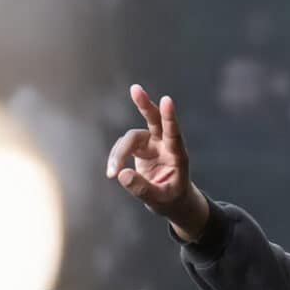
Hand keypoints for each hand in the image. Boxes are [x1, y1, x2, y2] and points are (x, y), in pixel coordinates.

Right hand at [107, 85, 207, 238]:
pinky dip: (116, 158)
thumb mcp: (159, 199)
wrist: (171, 200)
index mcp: (177, 156)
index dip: (170, 117)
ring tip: (112, 174)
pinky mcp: (140, 148)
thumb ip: (142, 189)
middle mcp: (165, 145)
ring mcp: (152, 144)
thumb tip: (121, 174)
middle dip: (145, 104)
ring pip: (131, 138)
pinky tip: (114, 173)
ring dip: (118, 153)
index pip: (174, 134)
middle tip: (135, 89)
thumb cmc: (171, 199)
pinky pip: (123, 147)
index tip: (167, 100)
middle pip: (154, 120)